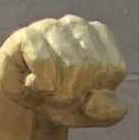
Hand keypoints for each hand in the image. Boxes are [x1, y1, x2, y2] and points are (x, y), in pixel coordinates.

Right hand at [0, 16, 126, 127]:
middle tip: (60, 94)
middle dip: (77, 93)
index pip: (114, 68)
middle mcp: (77, 25)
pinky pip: (45, 64)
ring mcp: (51, 27)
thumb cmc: (62, 100)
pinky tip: (32, 83)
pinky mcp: (26, 35)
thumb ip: (108, 111)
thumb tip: (96, 99)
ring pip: (71, 67)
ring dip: (58, 93)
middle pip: (93, 69)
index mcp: (99, 36)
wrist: (23, 104)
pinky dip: (40, 86)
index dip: (98, 90)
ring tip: (47, 89)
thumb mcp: (92, 114)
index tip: (83, 91)